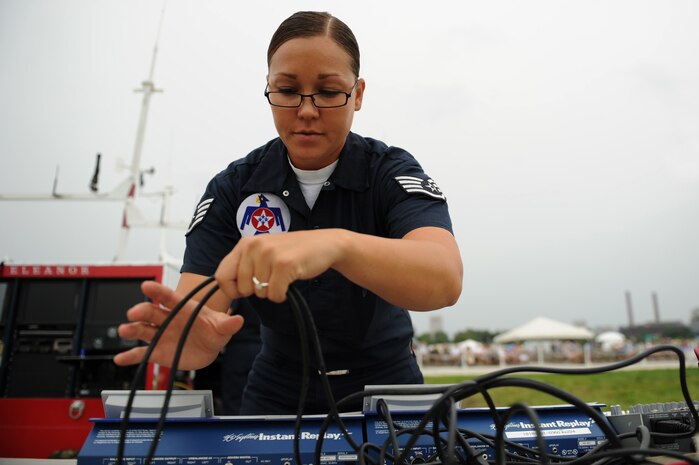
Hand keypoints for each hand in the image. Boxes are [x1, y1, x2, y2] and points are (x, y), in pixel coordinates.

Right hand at [114, 281, 243, 369]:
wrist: (209, 348)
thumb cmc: (213, 330)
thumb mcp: (222, 327)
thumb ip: (227, 324)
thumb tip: (238, 320)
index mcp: (182, 308)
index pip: (168, 297)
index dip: (157, 292)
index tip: (146, 286)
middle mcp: (167, 319)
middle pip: (151, 313)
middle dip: (142, 311)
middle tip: (134, 313)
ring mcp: (160, 335)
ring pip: (143, 331)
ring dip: (132, 330)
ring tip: (124, 330)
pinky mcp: (157, 351)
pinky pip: (142, 353)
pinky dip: (130, 356)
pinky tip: (120, 358)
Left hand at [215, 229, 346, 302]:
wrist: (324, 244)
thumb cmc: (292, 252)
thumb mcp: (263, 252)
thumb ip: (245, 265)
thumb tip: (227, 289)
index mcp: (245, 243)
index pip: (222, 275)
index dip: (232, 290)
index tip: (246, 290)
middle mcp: (254, 246)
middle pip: (242, 288)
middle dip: (257, 291)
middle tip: (272, 280)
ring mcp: (269, 254)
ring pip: (260, 292)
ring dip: (272, 291)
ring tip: (283, 277)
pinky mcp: (284, 264)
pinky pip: (275, 294)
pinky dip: (283, 295)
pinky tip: (290, 282)